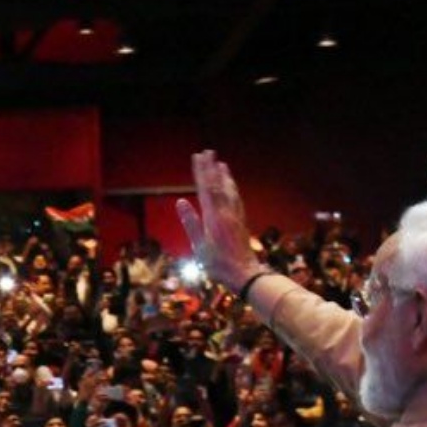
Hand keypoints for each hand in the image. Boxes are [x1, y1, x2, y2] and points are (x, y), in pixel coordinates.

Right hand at [172, 151, 265, 287]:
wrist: (245, 274)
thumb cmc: (219, 264)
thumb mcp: (199, 246)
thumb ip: (191, 222)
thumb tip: (180, 202)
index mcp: (213, 217)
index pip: (205, 188)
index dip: (201, 171)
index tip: (198, 157)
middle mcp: (226, 212)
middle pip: (218, 185)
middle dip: (212, 168)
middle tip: (209, 152)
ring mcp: (236, 217)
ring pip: (230, 191)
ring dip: (225, 176)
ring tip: (222, 164)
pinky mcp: (241, 223)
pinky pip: (236, 200)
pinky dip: (232, 189)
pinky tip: (232, 188)